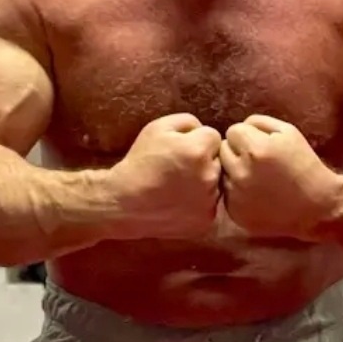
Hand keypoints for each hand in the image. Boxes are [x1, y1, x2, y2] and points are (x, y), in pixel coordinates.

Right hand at [111, 113, 222, 239]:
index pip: (213, 136)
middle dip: (203, 161)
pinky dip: (199, 203)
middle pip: (217, 160)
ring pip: (216, 183)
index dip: (196, 140)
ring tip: (178, 186)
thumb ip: (187, 121)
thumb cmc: (140, 162)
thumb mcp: (157, 128)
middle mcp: (209, 175)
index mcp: (198, 150)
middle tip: (179, 168)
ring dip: (203, 182)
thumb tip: (202, 129)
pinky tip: (179, 202)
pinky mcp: (206, 220)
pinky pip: (210, 205)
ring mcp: (209, 201)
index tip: (180, 149)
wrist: (124, 202)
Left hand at [219, 114, 342, 239]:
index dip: (247, 135)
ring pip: (222, 171)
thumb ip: (259, 122)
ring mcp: (236, 195)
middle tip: (257, 161)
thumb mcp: (289, 132)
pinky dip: (237, 191)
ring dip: (235, 171)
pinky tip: (256, 193)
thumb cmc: (304, 164)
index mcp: (256, 150)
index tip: (259, 144)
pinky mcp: (235, 212)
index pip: (233, 131)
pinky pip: (226, 193)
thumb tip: (240, 126)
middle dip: (237, 151)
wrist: (317, 207)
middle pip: (222, 150)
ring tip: (257, 177)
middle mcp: (242, 172)